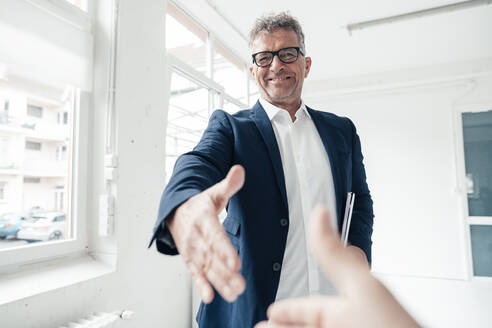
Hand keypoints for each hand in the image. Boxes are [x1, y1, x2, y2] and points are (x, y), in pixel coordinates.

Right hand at [167, 165, 245, 303]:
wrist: (174, 212)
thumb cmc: (199, 204)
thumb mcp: (214, 192)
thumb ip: (229, 184)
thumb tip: (240, 170)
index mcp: (202, 218)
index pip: (215, 235)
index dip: (224, 250)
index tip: (236, 263)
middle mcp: (196, 236)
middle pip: (211, 256)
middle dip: (225, 272)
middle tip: (240, 284)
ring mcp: (192, 250)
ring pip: (206, 268)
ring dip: (219, 282)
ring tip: (234, 293)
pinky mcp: (190, 260)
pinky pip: (196, 273)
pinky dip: (202, 285)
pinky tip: (210, 296)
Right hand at [255, 206, 419, 327]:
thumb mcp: (359, 288)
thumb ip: (333, 255)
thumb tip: (321, 212)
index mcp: (349, 308)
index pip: (311, 308)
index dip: (288, 310)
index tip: (272, 310)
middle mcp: (346, 323)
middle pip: (305, 325)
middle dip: (280, 325)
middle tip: (260, 326)